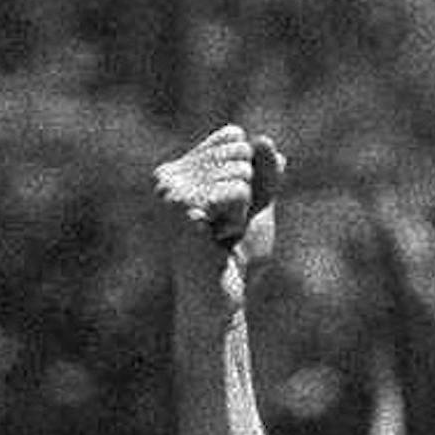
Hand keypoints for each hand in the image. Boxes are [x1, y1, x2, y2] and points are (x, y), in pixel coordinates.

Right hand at [154, 124, 285, 278]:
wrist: (222, 297)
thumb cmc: (238, 258)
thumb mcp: (258, 209)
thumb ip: (264, 176)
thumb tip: (265, 140)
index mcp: (180, 171)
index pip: (234, 137)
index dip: (250, 175)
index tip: (230, 209)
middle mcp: (169, 175)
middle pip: (239, 151)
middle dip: (248, 193)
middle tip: (225, 226)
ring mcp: (171, 189)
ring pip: (241, 172)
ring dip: (243, 210)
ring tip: (221, 235)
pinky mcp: (181, 204)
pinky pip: (238, 191)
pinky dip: (240, 219)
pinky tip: (219, 240)